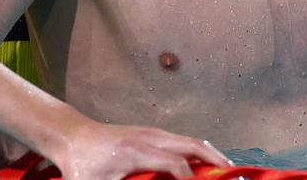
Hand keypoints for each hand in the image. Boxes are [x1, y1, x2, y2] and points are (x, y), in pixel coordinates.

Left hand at [53, 119, 231, 179]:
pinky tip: (204, 164)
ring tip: (226, 171)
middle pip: (193, 145)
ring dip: (210, 154)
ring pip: (190, 140)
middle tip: (235, 175)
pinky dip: (198, 151)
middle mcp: (149, 137)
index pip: (175, 164)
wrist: (72, 137)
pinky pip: (182, 140)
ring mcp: (152, 132)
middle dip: (216, 161)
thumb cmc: (81, 166)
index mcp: (137, 151)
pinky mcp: (150, 133)